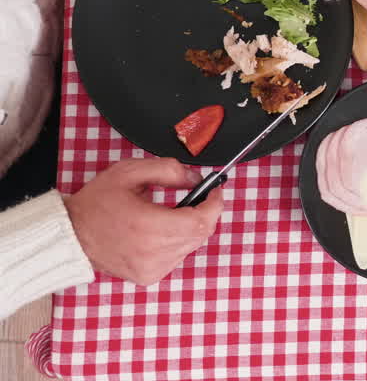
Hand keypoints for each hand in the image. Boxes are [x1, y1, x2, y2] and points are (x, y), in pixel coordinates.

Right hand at [63, 158, 223, 285]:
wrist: (70, 235)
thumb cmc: (96, 204)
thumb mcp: (129, 172)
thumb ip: (168, 170)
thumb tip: (195, 178)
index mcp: (148, 227)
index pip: (201, 222)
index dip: (215, 204)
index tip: (215, 190)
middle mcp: (152, 253)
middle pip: (200, 234)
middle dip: (203, 212)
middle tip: (196, 198)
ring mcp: (151, 269)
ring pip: (191, 246)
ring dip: (189, 227)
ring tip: (170, 214)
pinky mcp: (148, 277)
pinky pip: (178, 257)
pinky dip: (177, 242)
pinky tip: (159, 232)